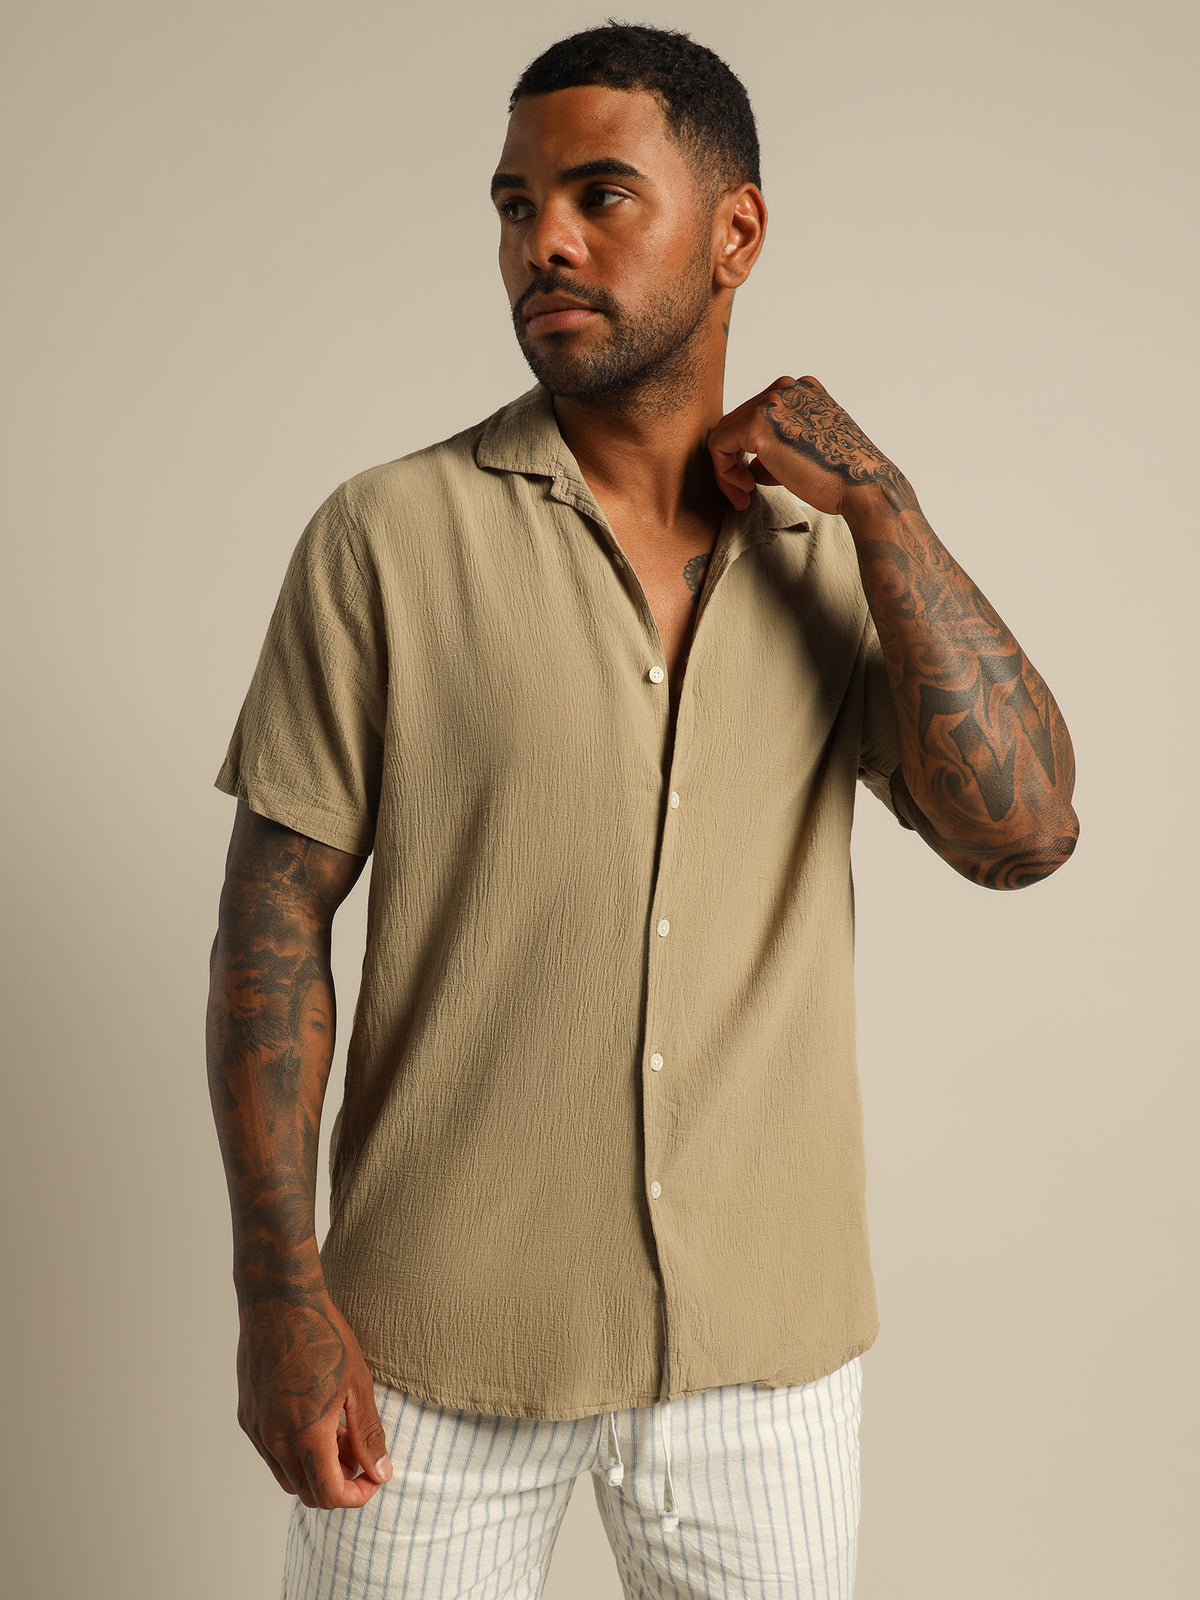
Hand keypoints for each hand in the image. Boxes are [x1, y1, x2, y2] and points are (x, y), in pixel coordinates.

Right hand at [236, 1288, 392, 1508]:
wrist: (280, 1302)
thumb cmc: (324, 1337)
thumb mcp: (358, 1386)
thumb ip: (368, 1435)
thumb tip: (381, 1473)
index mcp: (305, 1436)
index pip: (329, 1494)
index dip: (356, 1495)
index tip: (373, 1478)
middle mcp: (275, 1440)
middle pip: (306, 1492)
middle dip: (338, 1482)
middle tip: (359, 1453)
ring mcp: (257, 1429)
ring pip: (286, 1475)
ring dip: (315, 1469)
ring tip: (340, 1433)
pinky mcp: (247, 1416)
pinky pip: (271, 1453)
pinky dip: (295, 1452)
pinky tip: (315, 1419)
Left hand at [708, 374, 906, 516]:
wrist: (861, 486)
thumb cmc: (841, 477)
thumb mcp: (807, 451)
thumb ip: (777, 449)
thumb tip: (749, 464)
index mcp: (803, 391)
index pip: (757, 415)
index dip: (749, 452)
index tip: (755, 482)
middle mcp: (788, 388)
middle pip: (737, 422)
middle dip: (735, 460)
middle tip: (746, 492)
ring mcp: (772, 401)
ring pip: (724, 432)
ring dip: (727, 468)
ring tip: (745, 493)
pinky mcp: (757, 423)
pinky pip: (718, 445)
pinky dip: (723, 471)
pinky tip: (744, 490)